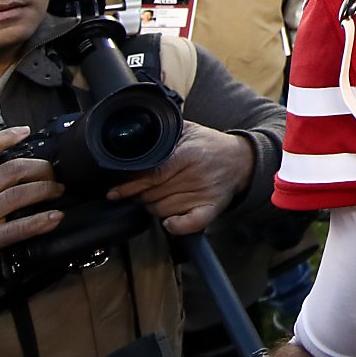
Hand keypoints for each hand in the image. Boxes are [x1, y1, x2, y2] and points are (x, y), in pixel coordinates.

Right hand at [0, 127, 66, 294]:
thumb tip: (6, 169)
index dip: (1, 139)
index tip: (23, 131)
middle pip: (7, 173)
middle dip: (37, 169)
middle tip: (53, 172)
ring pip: (14, 197)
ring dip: (43, 191)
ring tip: (58, 190)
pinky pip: (14, 230)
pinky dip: (38, 222)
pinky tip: (54, 218)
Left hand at [107, 122, 254, 234]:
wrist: (240, 159)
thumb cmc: (209, 145)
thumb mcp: (187, 129)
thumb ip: (162, 131)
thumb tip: (134, 134)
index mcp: (188, 155)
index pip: (152, 175)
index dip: (130, 185)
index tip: (115, 191)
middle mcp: (195, 176)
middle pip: (153, 195)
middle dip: (139, 195)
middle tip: (139, 189)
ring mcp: (204, 194)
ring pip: (163, 210)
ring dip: (152, 207)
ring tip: (155, 197)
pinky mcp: (211, 209)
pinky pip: (189, 224)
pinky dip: (175, 226)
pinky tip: (169, 221)